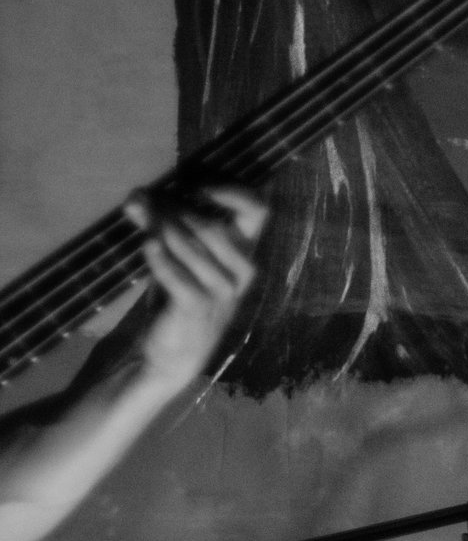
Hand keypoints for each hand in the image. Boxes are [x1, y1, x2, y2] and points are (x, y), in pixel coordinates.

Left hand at [122, 186, 264, 390]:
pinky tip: (146, 246)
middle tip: (145, 202)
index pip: (258, 211)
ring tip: (140, 217)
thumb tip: (137, 195)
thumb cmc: (178, 300)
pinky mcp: (196, 307)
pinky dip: (158, 257)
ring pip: (190, 245)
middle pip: (211, 225)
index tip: (198, 186)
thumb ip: (159, 227)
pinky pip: (175, 273)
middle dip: (174, 209)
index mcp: (243, 254)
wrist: (170, 354)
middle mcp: (240, 271)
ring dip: (161, 228)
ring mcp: (221, 291)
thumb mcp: (175, 258)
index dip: (232, 192)